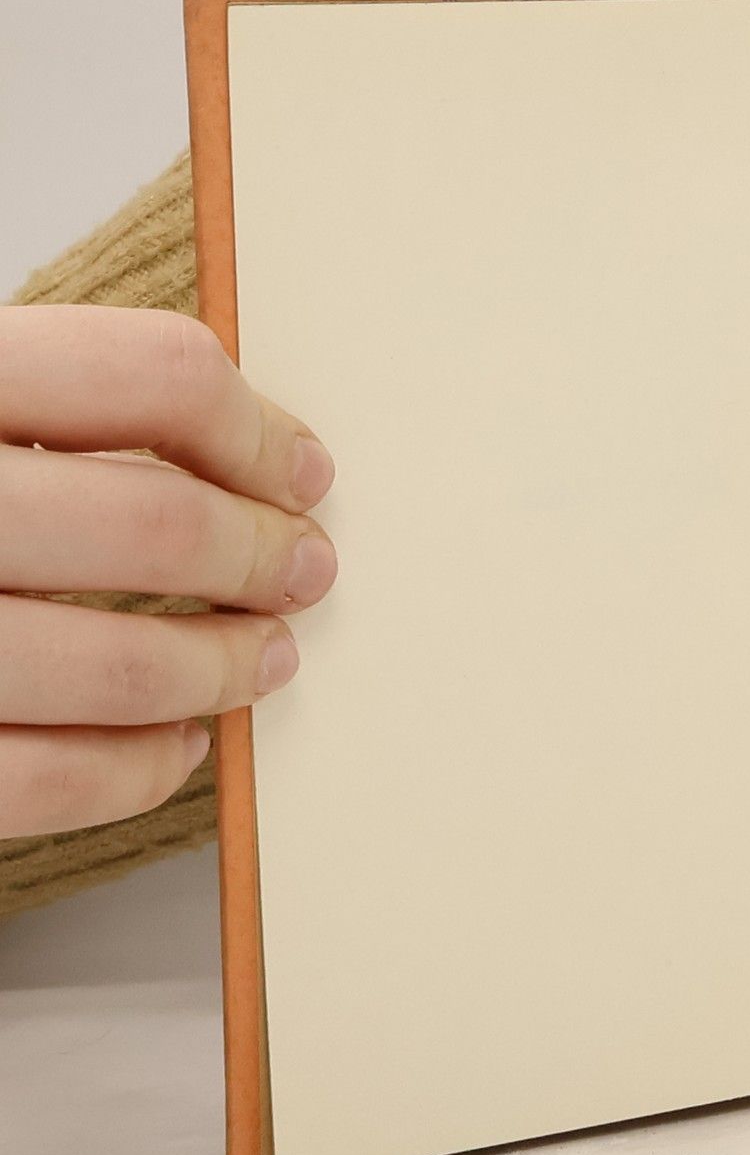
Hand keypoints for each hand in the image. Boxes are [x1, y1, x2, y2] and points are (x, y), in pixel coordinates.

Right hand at [0, 307, 336, 839]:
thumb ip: (40, 404)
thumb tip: (239, 447)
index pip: (148, 375)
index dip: (254, 428)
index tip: (300, 471)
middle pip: (153, 525)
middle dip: (259, 557)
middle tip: (304, 569)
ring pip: (119, 664)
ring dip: (223, 667)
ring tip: (262, 656)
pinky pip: (47, 779)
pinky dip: (143, 768)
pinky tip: (178, 742)